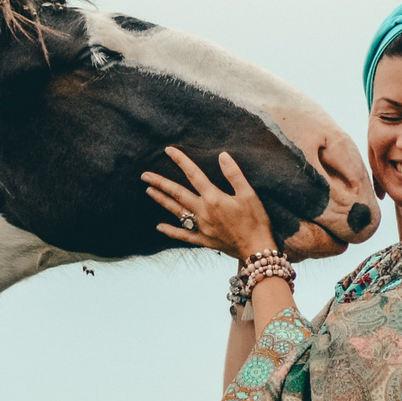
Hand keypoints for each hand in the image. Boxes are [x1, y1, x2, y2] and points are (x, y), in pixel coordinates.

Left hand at [143, 148, 278, 260]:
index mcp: (214, 198)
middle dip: (160, 183)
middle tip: (145, 175)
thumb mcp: (249, 194)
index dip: (181, 161)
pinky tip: (159, 227)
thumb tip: (222, 156)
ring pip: (176, 211)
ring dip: (161, 201)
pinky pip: (183, 235)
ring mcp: (201, 227)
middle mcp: (203, 212)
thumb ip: (234, 174)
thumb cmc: (256, 221)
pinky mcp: (203, 240)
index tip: (168, 151)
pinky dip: (170, 231)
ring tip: (148, 191)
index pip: (194, 175)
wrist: (256, 249)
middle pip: (177, 193)